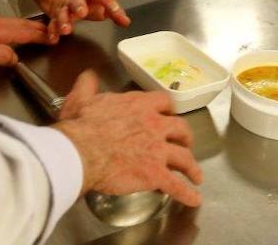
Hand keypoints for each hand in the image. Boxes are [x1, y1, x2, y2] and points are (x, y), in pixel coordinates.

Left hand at [0, 13, 50, 74]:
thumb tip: (14, 57)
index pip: (25, 31)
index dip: (40, 35)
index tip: (53, 38)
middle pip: (20, 24)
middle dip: (37, 28)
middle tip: (51, 32)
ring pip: (10, 23)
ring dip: (26, 27)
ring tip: (36, 31)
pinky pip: (1, 24)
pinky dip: (13, 27)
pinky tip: (10, 31)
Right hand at [27, 0, 130, 41]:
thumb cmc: (86, 0)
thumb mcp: (101, 3)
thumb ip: (114, 12)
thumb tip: (126, 22)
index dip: (109, 3)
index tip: (117, 14)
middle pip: (76, 0)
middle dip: (78, 6)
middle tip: (82, 13)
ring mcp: (64, 7)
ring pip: (62, 12)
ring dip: (63, 20)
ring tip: (66, 30)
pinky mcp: (54, 16)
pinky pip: (52, 23)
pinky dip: (52, 31)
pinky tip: (54, 39)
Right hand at [56, 71, 201, 206]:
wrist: (80, 152)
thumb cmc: (81, 126)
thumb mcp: (83, 99)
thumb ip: (89, 87)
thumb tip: (89, 77)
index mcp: (139, 105)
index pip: (164, 102)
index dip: (168, 110)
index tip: (168, 114)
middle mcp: (154, 125)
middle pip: (181, 128)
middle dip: (185, 137)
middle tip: (186, 143)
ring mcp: (157, 150)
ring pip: (184, 158)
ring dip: (192, 167)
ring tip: (196, 176)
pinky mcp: (155, 173)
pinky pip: (176, 185)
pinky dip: (187, 194)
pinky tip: (194, 199)